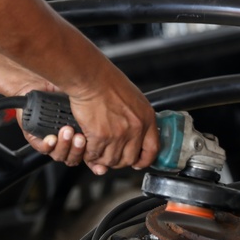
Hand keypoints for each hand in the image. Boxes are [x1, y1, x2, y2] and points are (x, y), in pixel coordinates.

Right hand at [18, 65, 157, 174]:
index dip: (144, 160)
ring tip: (97, 153)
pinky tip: (87, 148)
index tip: (138, 162)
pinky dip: (90, 155)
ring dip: (103, 159)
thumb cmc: (107, 81)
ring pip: (112, 160)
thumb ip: (136, 116)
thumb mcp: (133, 97)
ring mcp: (119, 134)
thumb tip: (134, 129)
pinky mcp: (100, 136)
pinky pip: (95, 155)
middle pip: (130, 159)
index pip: (152, 149)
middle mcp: (136, 128)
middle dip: (119, 161)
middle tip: (111, 156)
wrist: (90, 77)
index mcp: (146, 118)